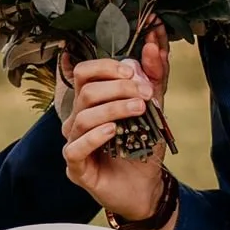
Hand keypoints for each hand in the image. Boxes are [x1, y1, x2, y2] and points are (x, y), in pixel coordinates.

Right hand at [60, 27, 171, 229]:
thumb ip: (155, 76)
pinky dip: (95, 136)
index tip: (134, 71)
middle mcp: (77, 119)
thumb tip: (155, 43)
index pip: (84, 72)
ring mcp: (74, 143)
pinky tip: (114, 131)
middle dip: (118, 88)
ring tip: (139, 109)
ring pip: (83, 117)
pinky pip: (76, 147)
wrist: (146, 186)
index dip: (107, 67)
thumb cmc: (143, 146)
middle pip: (86, 92)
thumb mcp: (154, 108)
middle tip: (145, 95)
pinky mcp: (76, 167)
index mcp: (90, 102)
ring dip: (114, 108)